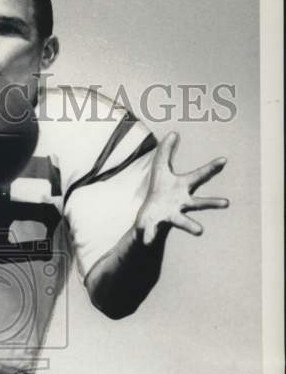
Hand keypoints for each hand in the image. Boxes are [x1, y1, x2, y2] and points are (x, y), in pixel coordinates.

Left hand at [136, 131, 228, 245]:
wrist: (149, 213)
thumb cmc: (159, 190)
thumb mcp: (160, 168)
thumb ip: (166, 151)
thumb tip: (173, 132)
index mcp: (182, 187)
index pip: (199, 175)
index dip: (211, 166)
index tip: (224, 159)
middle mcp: (180, 203)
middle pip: (198, 203)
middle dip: (212, 202)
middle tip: (226, 203)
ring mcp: (170, 215)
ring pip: (182, 221)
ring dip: (190, 225)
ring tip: (200, 230)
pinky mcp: (156, 224)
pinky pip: (152, 230)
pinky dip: (149, 235)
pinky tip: (146, 241)